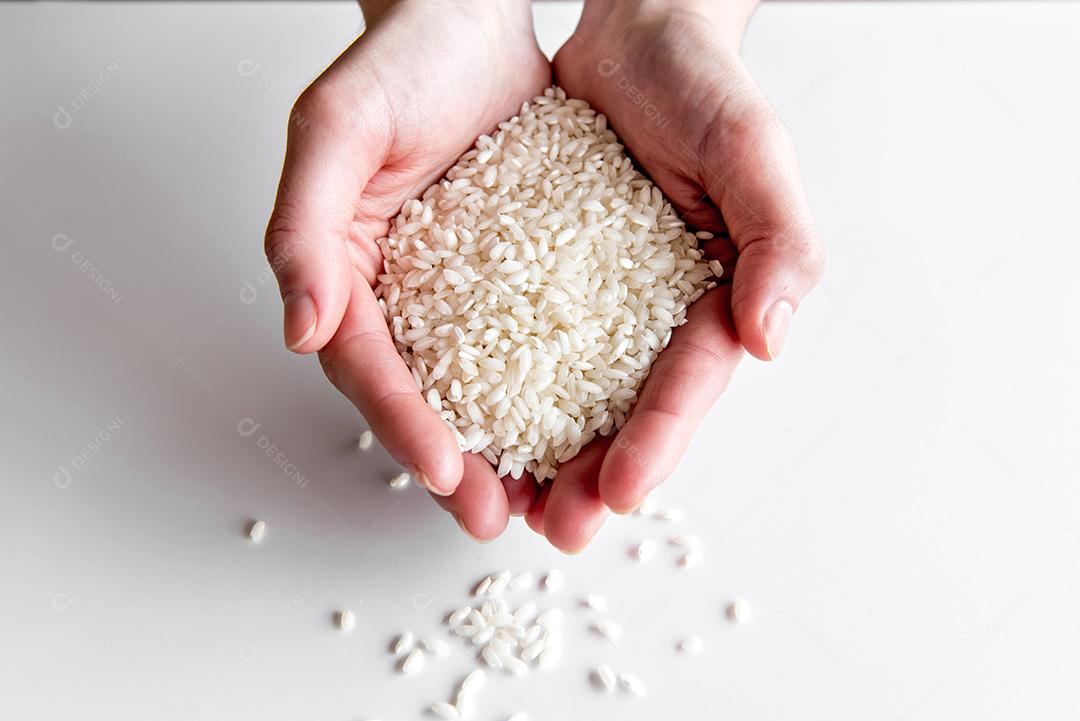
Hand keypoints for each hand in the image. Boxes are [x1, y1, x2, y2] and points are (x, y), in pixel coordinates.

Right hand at [265, 0, 549, 538]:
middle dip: (457, 464)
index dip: (399, 421)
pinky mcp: (524, 279)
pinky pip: (542, 345)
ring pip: (485, 390)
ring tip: (551, 502)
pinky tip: (591, 430)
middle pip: (424, 398)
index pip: (367, 365)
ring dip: (513, 451)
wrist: (475, 19)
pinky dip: (560, 393)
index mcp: (348, 273)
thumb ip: (303, 227)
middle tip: (495, 516)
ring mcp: (466, 294)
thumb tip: (300, 329)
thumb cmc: (400, 62)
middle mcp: (405, 297)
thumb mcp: (336, 127)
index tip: (442, 470)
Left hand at [526, 0, 823, 550]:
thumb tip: (770, 338)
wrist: (629, 33)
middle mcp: (649, 310)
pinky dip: (487, 381)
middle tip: (555, 528)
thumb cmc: (699, 81)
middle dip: (590, 472)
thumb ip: (779, 237)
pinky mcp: (533, 272)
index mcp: (713, 294)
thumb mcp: (751, 145)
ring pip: (561, 390)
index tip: (620, 490)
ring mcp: (589, 297)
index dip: (658, 439)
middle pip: (622, 408)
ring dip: (533, 451)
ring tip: (499, 502)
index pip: (687, 382)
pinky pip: (505, 334)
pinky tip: (460, 421)